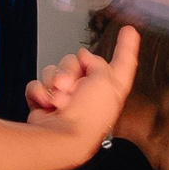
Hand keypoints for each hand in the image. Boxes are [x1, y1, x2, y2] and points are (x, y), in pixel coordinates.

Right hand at [20, 25, 138, 158]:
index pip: (123, 62)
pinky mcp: (46, 103)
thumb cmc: (88, 115)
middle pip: (76, 62)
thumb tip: (82, 58)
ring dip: (54, 82)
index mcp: (110, 87)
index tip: (129, 30)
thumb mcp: (105, 79)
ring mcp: (67, 98)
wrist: (61, 138)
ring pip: (55, 71)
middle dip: (69, 70)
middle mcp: (89, 92)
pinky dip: (39, 93)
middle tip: (69, 87)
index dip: (126, 45)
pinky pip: (39, 85)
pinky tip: (46, 104)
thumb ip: (97, 62)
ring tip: (58, 100)